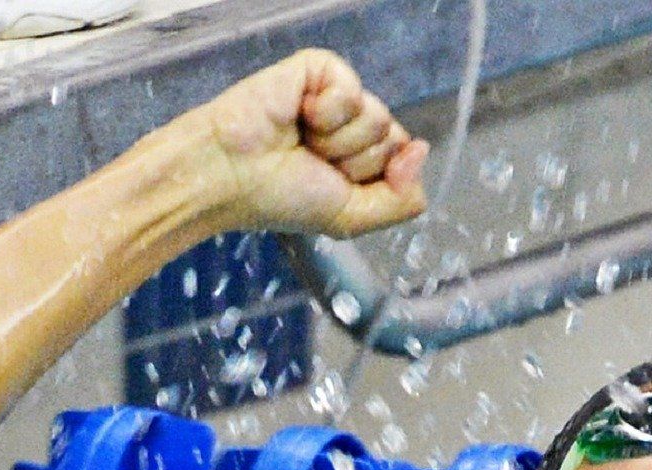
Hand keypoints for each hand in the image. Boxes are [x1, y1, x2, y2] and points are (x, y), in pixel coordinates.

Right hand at [186, 49, 428, 237]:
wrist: (229, 176)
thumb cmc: (281, 198)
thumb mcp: (353, 217)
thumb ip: (403, 199)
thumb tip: (422, 150)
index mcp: (362, 158)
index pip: (405, 160)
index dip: (379, 178)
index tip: (338, 184)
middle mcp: (353, 126)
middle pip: (395, 139)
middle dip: (356, 162)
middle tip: (312, 162)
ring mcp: (337, 96)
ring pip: (378, 118)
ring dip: (337, 141)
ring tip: (301, 141)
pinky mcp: (318, 69)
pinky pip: (352, 91)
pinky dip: (325, 112)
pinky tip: (298, 115)